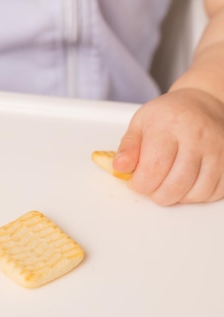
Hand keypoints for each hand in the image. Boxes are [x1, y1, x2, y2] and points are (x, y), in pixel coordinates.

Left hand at [114, 88, 223, 204]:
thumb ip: (128, 147)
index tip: (137, 181)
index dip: (141, 184)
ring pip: (197, 193)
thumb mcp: (140, 124)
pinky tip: (188, 183)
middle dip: (158, 194)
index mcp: (170, 126)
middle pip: (175, 185)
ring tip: (169, 183)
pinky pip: (215, 192)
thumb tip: (120, 168)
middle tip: (152, 185)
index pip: (153, 168)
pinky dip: (198, 195)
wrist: (201, 103)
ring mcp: (218, 149)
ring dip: (178, 197)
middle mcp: (197, 137)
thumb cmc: (167, 116)